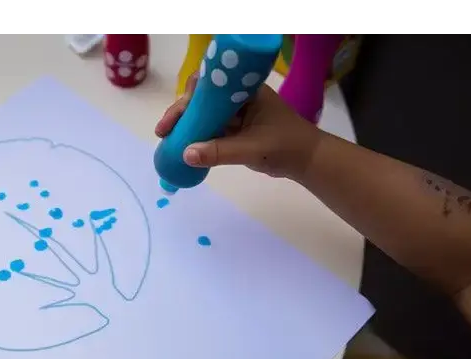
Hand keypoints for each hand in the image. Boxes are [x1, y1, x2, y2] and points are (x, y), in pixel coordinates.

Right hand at [155, 73, 321, 180]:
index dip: (189, 97)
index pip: (210, 85)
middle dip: (181, 113)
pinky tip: (182, 147)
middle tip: (163, 132)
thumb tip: (185, 154)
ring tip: (167, 140)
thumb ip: (219, 152)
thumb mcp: (252, 149)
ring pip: (204, 115)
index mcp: (245, 92)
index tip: (176, 114)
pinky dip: (196, 137)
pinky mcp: (235, 129)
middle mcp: (237, 98)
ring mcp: (236, 114)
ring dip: (185, 126)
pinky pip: (210, 129)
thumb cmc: (286, 147)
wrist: (307, 161)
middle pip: (201, 99)